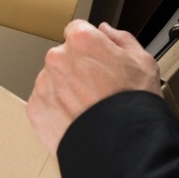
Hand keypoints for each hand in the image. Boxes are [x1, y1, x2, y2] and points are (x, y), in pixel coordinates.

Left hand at [27, 20, 161, 154]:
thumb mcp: (142, 62)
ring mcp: (44, 84)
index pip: (77, 30)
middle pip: (64, 57)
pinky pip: (45, 104)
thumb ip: (121, 39)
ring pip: (53, 81)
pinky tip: (78, 120)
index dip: (90, 46)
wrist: (123, 147)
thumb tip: (106, 31)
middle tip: (97, 89)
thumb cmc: (134, 105)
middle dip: (77, 68)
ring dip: (66, 90)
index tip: (96, 59)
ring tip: (88, 109)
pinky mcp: (36, 110)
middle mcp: (58, 59)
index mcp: (82, 41)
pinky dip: (57, 111)